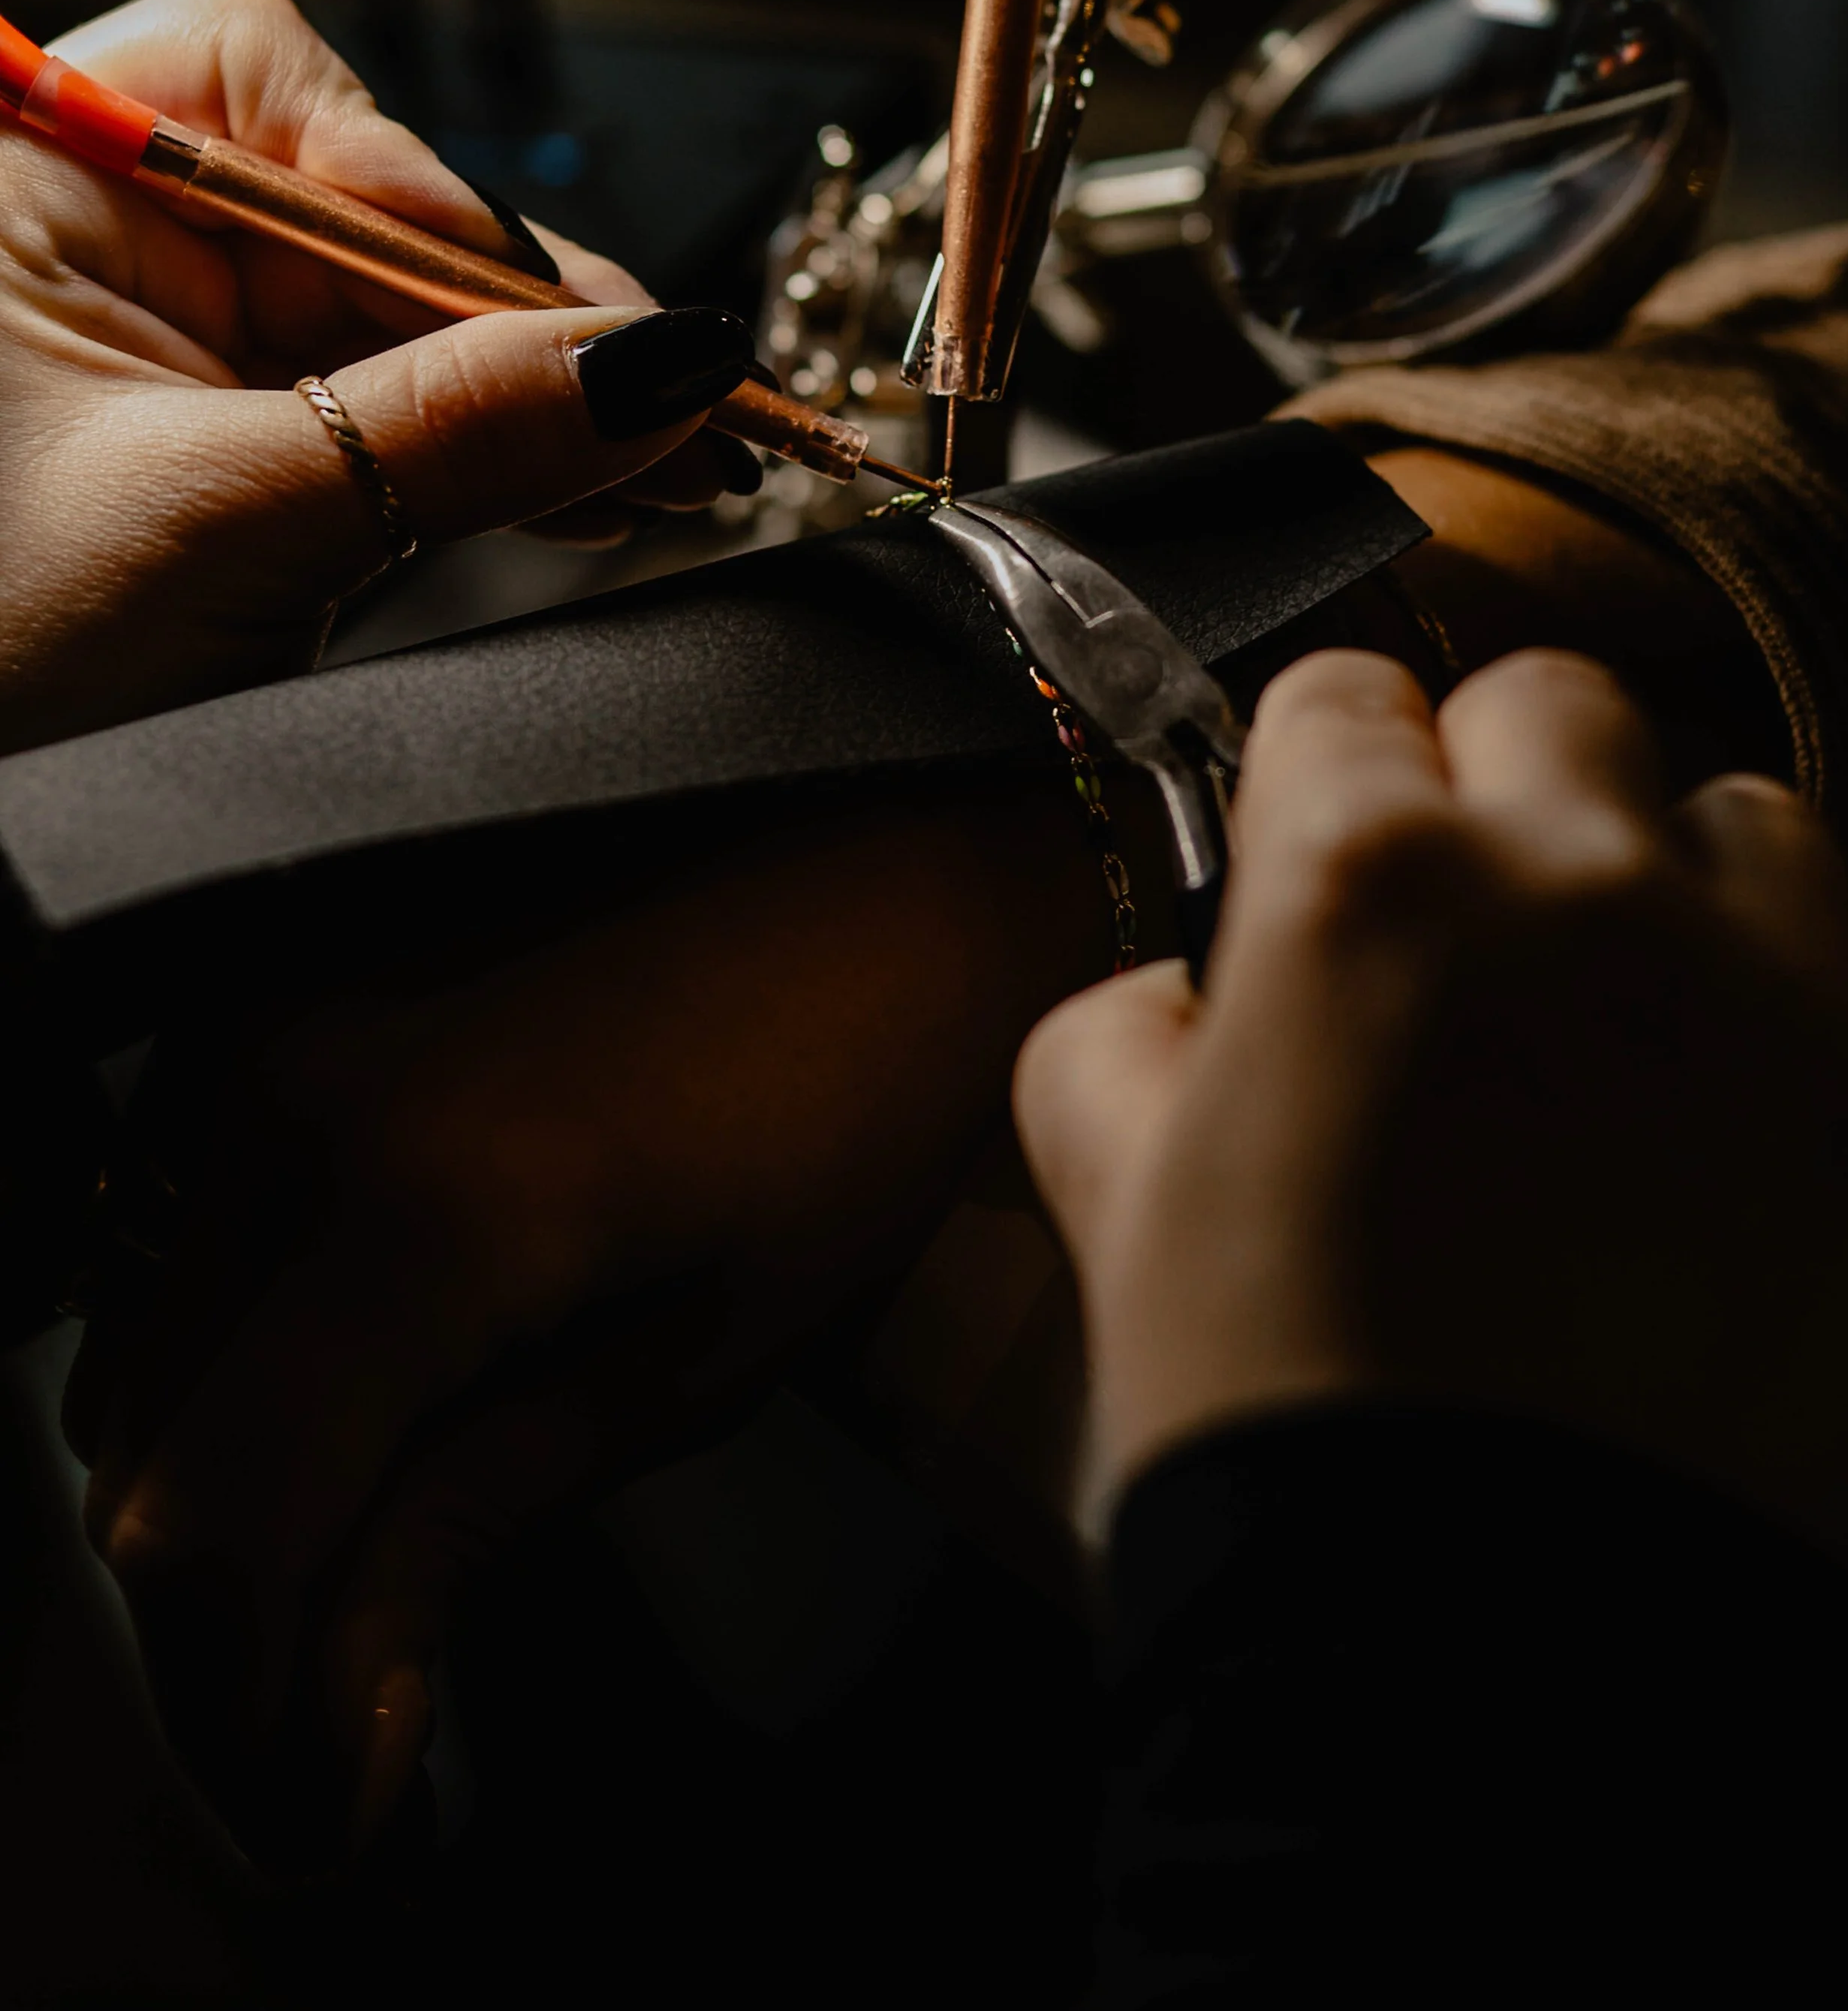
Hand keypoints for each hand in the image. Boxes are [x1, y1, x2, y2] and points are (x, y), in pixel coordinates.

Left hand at [0, 0, 757, 751]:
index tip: (490, 282)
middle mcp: (103, 252)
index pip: (250, 73)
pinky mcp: (245, 457)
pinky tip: (605, 493)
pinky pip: (406, 419)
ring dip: (548, 394)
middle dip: (522, 312)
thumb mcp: (218, 524)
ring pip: (407, 324)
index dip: (391, 161)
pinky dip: (507, 456)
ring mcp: (180, 357)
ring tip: (679, 461)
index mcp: (27, 191)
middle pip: (365, 209)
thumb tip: (656, 364)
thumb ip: (447, 432)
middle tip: (675, 385)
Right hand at [65, 772, 1124, 1874]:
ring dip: (222, 1460)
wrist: (895, 870)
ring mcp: (281, 1022)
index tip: (314, 1774)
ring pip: (155, 1326)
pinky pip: (185, 1213)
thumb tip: (331, 1712)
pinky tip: (344, 1367)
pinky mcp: (288, 986)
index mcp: (432, 1207)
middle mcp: (307, 1099)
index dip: (244, 1680)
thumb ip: (473, 1518)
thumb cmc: (846, 1113)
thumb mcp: (692, 1358)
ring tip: (357, 1525)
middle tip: (343, 1670)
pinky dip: (232, 1329)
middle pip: (155, 1434)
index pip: (223, 1510)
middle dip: (234, 1592)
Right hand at [1017, 648, 1847, 1559]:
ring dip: (1664, 873)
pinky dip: (1775, 1001)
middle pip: (1549, 703)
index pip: (1340, 698)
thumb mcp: (1113, 1187)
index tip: (1322, 849)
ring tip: (1616, 1017)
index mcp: (1363, 880)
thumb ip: (1123, 1027)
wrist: (1477, 1636)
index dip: (1317, 781)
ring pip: (1731, 806)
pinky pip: (1840, 957)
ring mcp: (1758, 985)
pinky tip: (1711, 1122)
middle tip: (1466, 932)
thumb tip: (1185, 991)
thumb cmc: (1278, 1406)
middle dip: (1495, 788)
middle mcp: (1575, 883)